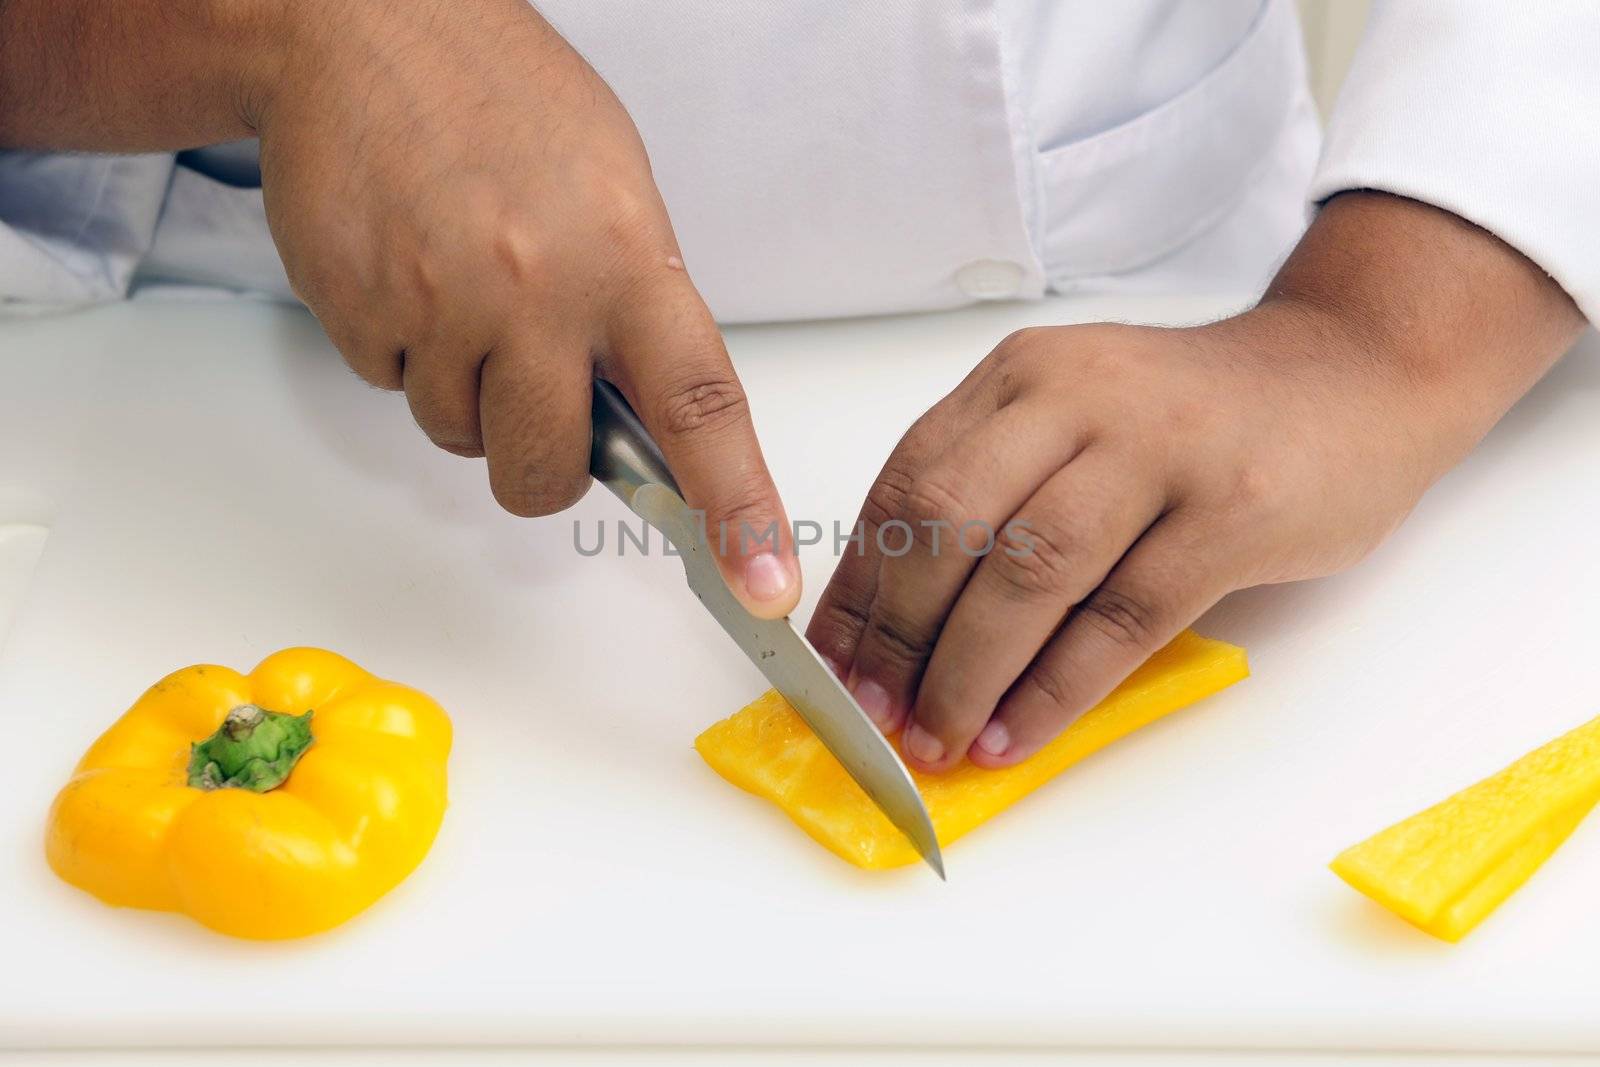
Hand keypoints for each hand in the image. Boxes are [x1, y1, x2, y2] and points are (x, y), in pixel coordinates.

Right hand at [254, 0, 797, 613]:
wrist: (363, 26)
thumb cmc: (504, 101)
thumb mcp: (613, 191)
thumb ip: (637, 308)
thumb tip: (645, 421)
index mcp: (627, 260)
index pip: (702, 408)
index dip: (738, 507)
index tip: (761, 582)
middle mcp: (538, 290)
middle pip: (544, 471)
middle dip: (536, 462)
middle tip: (529, 391)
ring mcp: (441, 304)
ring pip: (458, 434)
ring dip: (463, 390)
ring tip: (461, 283)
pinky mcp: (358, 311)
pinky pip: (391, 385)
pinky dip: (402, 348)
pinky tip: (410, 268)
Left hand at [808, 193, 1584, 771]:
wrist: (1353, 375)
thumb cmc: (1194, 418)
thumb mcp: (1077, 417)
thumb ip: (994, 489)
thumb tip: (894, 619)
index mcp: (1021, 375)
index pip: (907, 481)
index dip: (861, 582)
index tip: (828, 663)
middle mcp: (1077, 398)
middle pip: (951, 521)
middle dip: (897, 632)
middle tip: (870, 712)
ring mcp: (1158, 450)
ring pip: (1031, 574)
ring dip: (967, 671)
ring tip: (938, 739)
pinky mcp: (1231, 513)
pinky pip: (1122, 618)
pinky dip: (1057, 689)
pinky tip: (1016, 735)